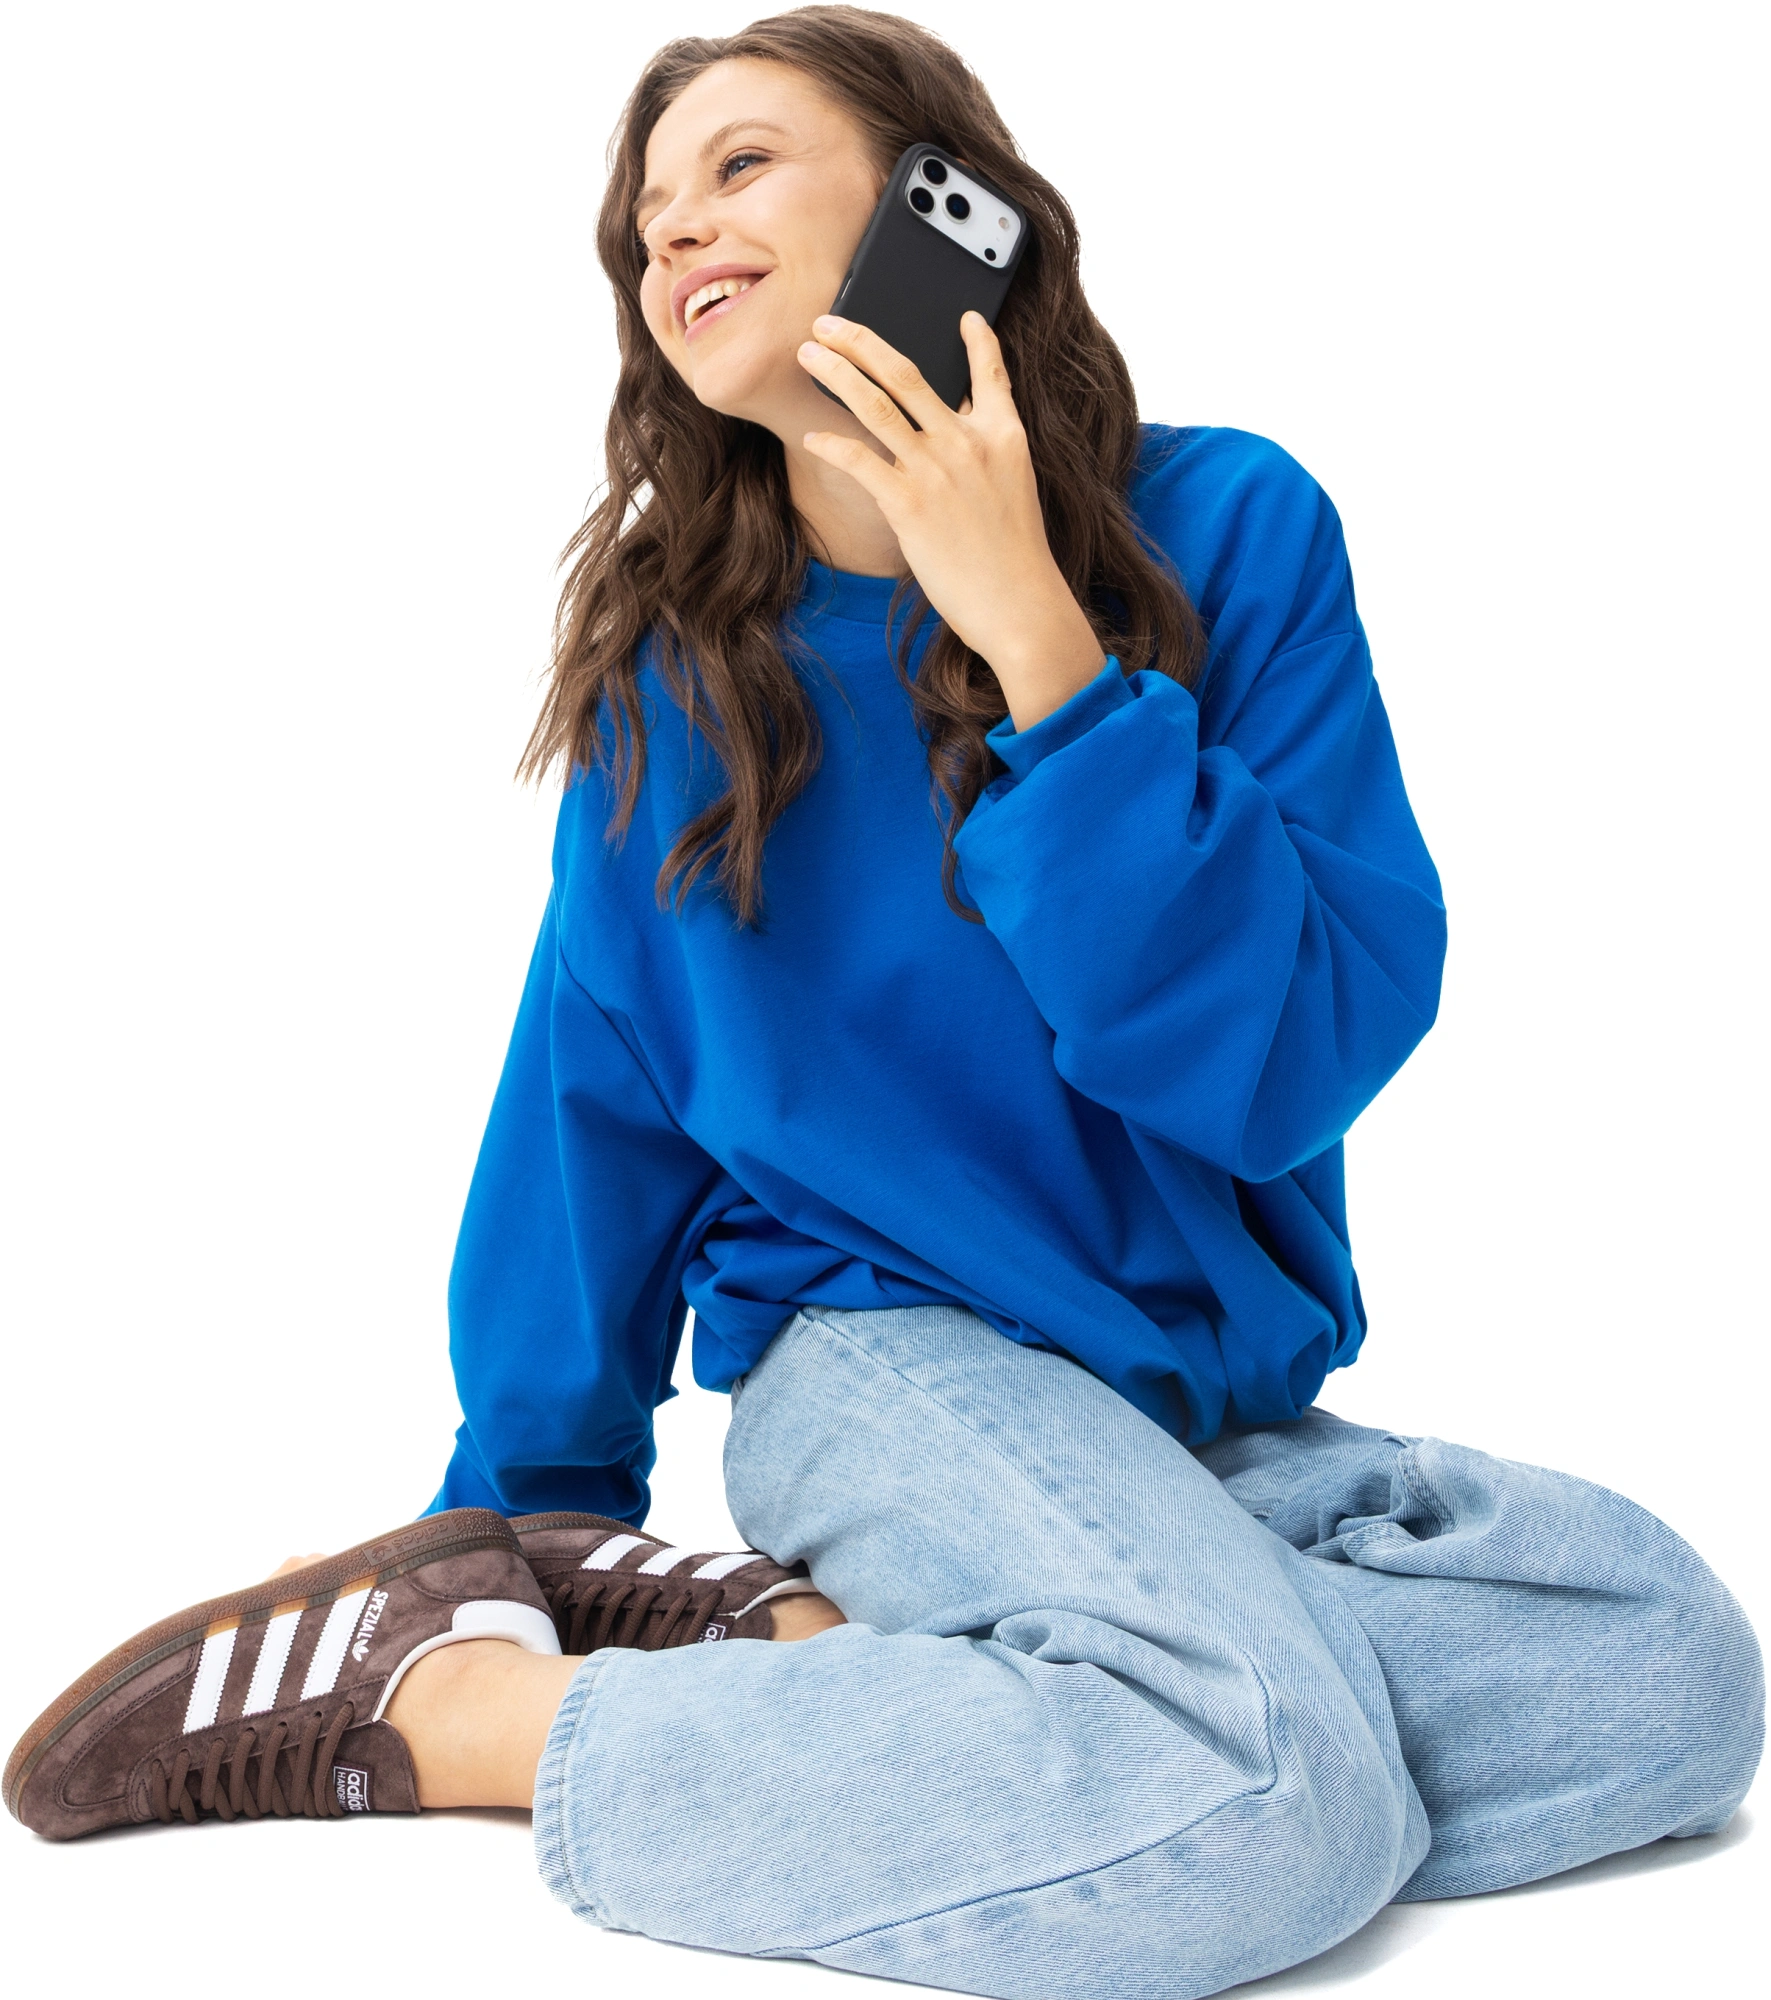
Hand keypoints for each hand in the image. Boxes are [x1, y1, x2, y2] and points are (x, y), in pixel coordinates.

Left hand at [798, 312, 1107, 731]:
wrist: (1020, 604)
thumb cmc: (1015, 560)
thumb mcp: (1015, 493)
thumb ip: (987, 458)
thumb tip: (958, 435)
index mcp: (1004, 436)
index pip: (991, 374)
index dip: (979, 342)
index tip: (966, 317)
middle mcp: (968, 442)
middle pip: (907, 373)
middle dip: (861, 340)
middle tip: (828, 321)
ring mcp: (937, 469)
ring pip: (876, 403)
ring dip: (836, 372)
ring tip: (808, 354)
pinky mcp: (908, 503)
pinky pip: (860, 460)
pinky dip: (832, 445)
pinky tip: (814, 438)